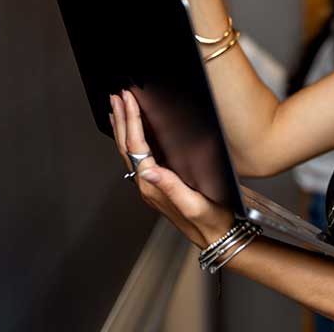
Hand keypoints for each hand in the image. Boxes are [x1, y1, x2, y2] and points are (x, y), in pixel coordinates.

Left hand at [109, 90, 233, 248]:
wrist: (217, 237)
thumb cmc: (210, 221)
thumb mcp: (193, 204)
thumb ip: (170, 187)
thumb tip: (147, 170)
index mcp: (153, 186)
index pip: (136, 147)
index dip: (131, 121)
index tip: (128, 100)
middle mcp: (147, 185)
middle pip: (127, 147)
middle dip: (121, 119)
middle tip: (116, 96)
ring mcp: (151, 185)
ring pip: (130, 152)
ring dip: (123, 128)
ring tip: (117, 108)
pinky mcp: (158, 185)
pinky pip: (138, 158)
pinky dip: (132, 140)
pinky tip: (134, 134)